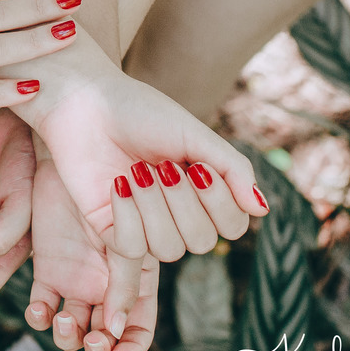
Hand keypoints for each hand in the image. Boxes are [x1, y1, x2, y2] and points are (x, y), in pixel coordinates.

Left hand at [25, 51, 265, 248]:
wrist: (87, 101)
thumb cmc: (141, 112)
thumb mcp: (195, 136)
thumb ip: (233, 170)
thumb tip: (262, 209)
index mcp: (201, 192)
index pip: (233, 226)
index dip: (221, 203)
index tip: (199, 165)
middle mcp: (175, 213)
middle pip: (201, 242)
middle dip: (184, 202)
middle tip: (163, 166)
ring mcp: (142, 223)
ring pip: (168, 249)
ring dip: (155, 207)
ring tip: (137, 170)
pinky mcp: (108, 228)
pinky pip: (131, 247)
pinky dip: (129, 215)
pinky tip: (119, 183)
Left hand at [26, 159, 158, 350]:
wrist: (83, 126)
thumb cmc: (128, 159)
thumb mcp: (141, 213)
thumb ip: (140, 262)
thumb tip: (123, 324)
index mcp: (142, 273)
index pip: (142, 326)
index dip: (133, 346)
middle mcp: (109, 279)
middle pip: (107, 336)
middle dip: (99, 347)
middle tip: (94, 336)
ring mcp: (76, 273)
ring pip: (72, 328)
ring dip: (68, 338)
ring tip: (64, 321)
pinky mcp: (46, 263)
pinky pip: (41, 305)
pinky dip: (39, 316)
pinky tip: (40, 308)